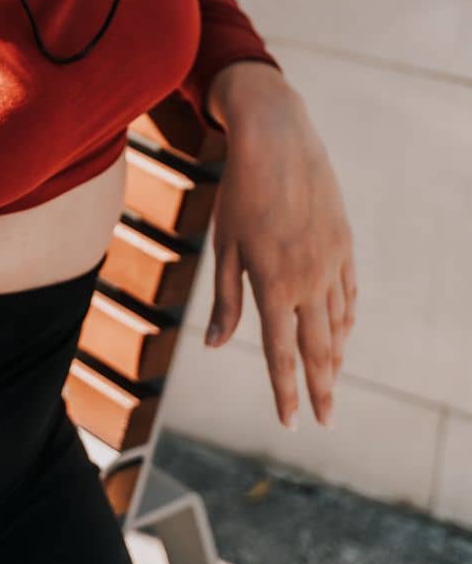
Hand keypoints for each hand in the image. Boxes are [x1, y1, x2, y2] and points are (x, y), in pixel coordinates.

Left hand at [202, 63, 357, 431]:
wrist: (277, 140)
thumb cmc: (239, 192)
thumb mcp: (223, 244)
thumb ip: (224, 299)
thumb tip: (215, 345)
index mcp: (273, 284)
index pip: (280, 354)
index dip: (287, 392)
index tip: (293, 423)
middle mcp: (308, 280)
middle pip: (318, 349)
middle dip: (321, 389)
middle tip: (324, 420)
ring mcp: (331, 262)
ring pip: (338, 323)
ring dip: (335, 357)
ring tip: (330, 382)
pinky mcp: (344, 244)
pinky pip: (349, 294)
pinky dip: (345, 320)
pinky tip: (341, 333)